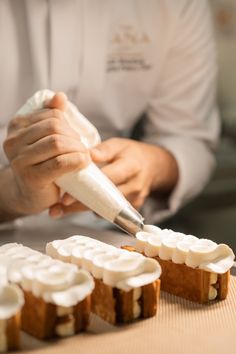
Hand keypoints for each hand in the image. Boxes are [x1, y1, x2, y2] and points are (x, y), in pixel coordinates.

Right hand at [2, 93, 89, 216]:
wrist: (30, 195)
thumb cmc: (41, 164)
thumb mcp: (44, 138)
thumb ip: (51, 116)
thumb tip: (60, 96)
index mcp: (16, 126)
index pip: (52, 115)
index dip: (69, 125)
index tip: (74, 138)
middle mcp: (13, 141)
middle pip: (55, 128)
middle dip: (74, 138)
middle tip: (81, 149)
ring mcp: (20, 160)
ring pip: (57, 143)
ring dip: (78, 149)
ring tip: (83, 156)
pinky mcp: (31, 177)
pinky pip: (60, 163)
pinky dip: (77, 161)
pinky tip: (83, 163)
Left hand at [50, 137, 177, 216]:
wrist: (154, 166)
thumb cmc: (132, 154)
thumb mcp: (119, 145)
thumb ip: (103, 150)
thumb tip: (84, 154)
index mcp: (131, 166)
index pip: (107, 179)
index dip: (87, 188)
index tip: (66, 196)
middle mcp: (134, 186)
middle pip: (104, 200)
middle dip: (79, 206)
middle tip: (57, 209)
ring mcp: (134, 200)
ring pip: (105, 209)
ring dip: (82, 209)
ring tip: (60, 210)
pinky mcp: (132, 209)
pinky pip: (110, 212)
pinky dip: (93, 209)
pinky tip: (76, 208)